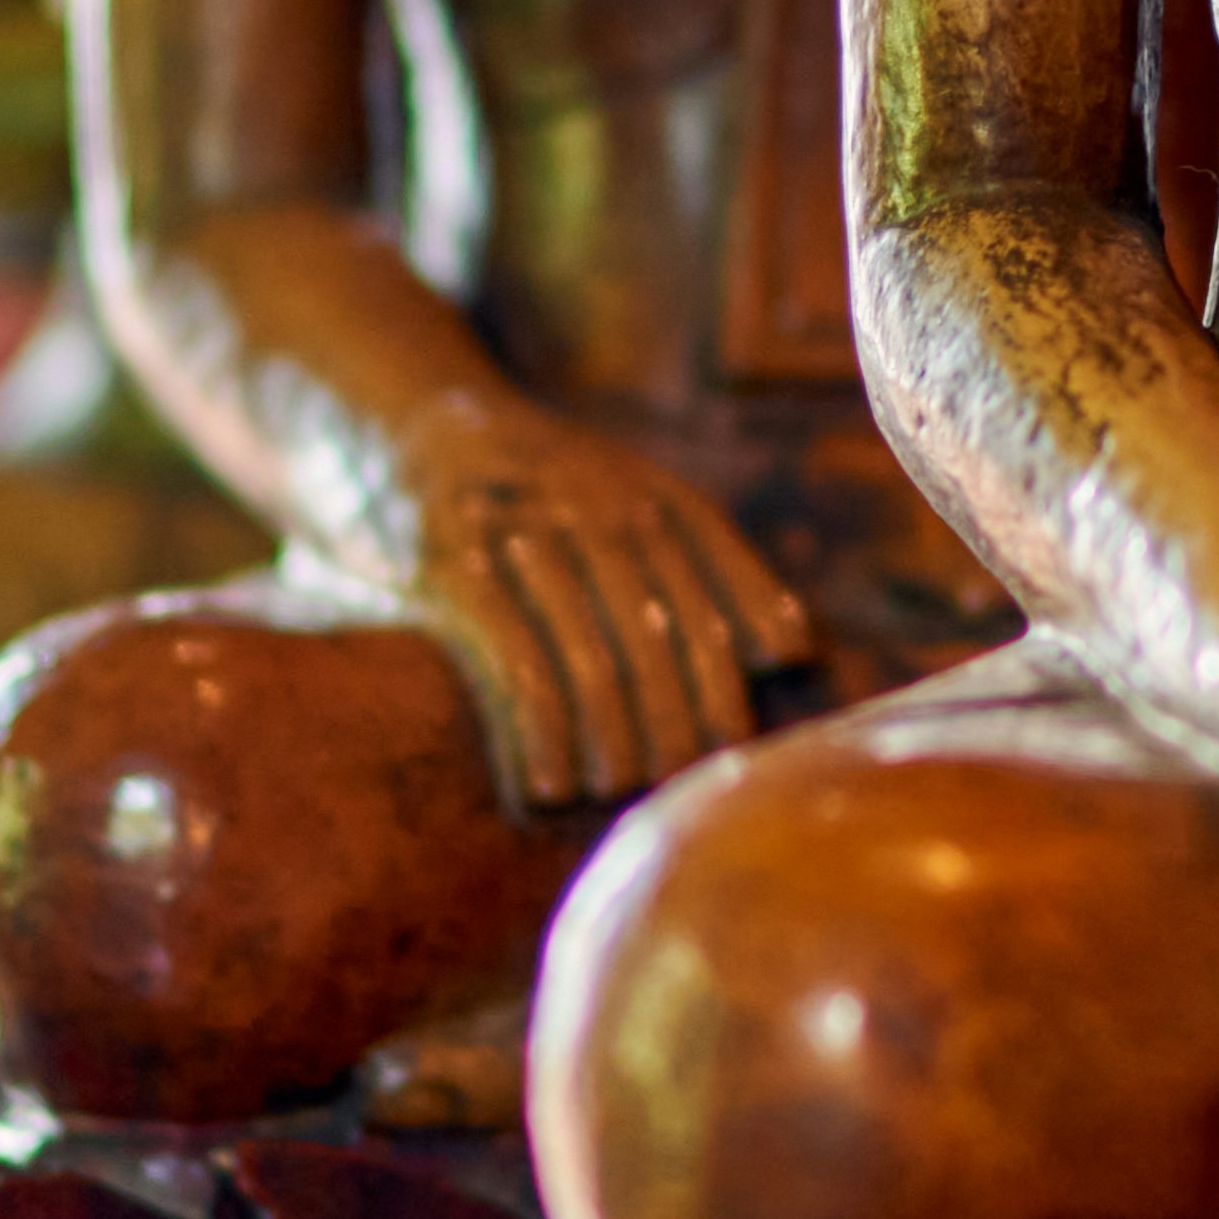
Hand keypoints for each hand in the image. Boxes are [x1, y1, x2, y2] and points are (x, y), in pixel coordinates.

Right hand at [380, 397, 815, 810]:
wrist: (424, 423)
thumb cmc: (554, 490)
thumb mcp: (644, 499)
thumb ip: (715, 565)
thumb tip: (794, 651)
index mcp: (664, 502)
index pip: (727, 606)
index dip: (734, 689)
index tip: (733, 753)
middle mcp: (608, 512)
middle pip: (668, 644)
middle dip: (679, 731)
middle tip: (674, 791)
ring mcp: (533, 536)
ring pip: (598, 663)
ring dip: (613, 746)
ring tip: (613, 796)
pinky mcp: (460, 567)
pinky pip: (517, 666)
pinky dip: (541, 737)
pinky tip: (548, 789)